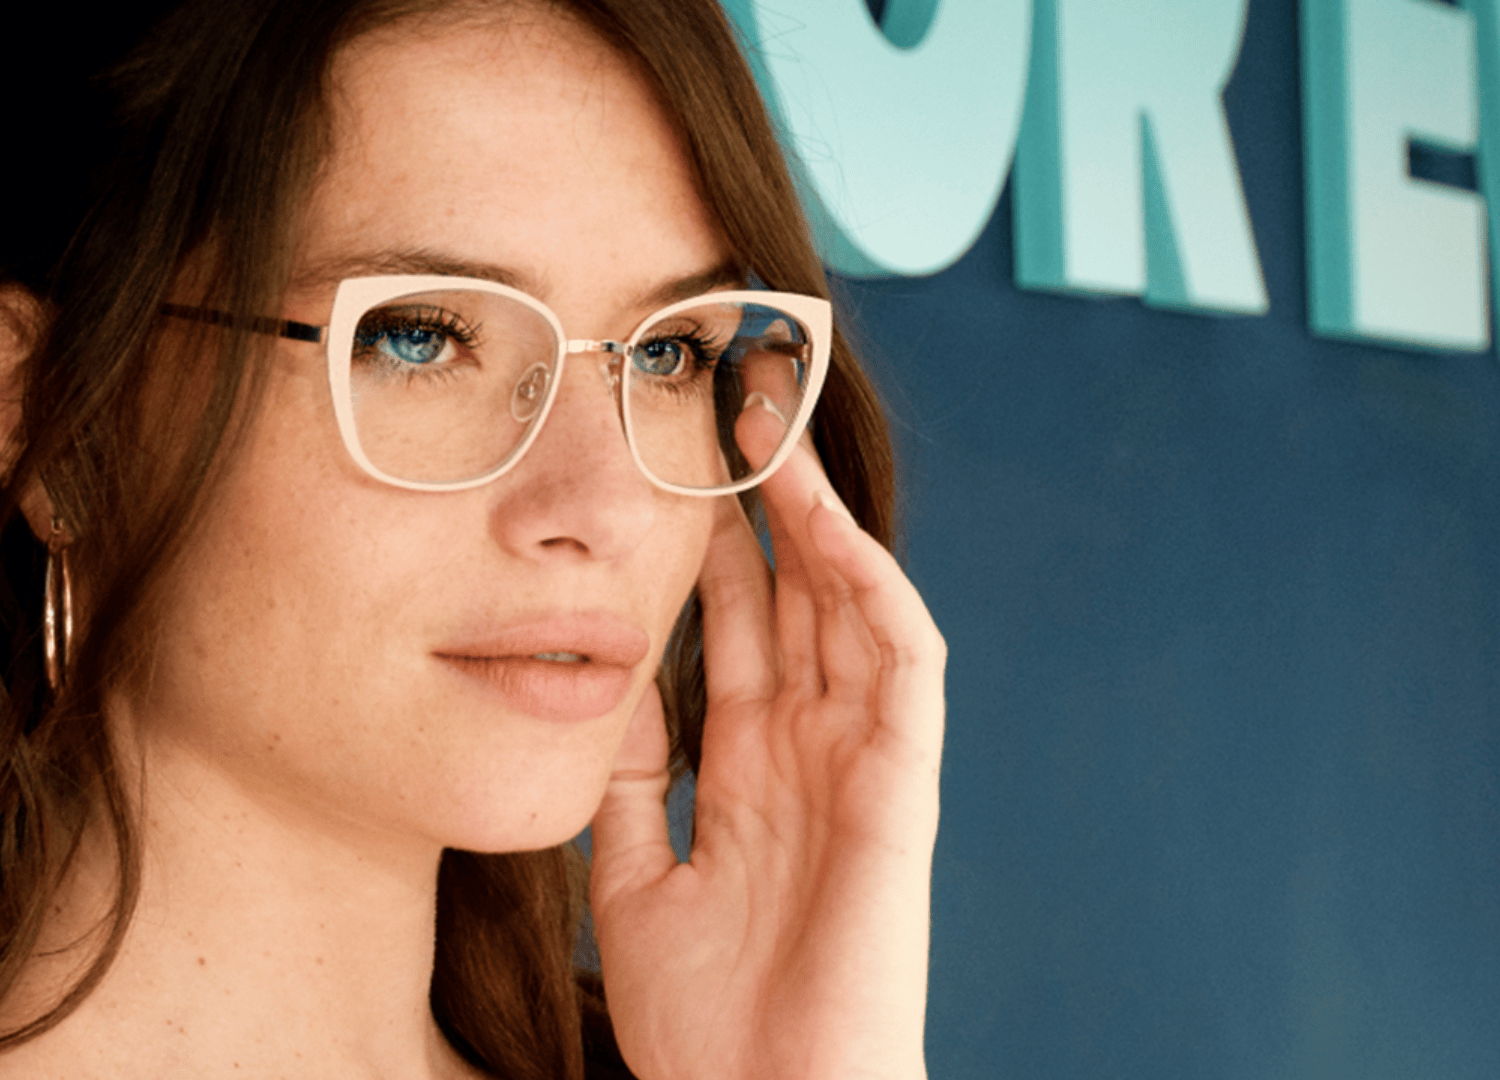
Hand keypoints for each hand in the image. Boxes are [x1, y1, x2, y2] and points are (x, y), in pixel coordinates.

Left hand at [590, 419, 945, 1079]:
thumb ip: (627, 780)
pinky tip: (828, 528)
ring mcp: (860, 759)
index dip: (711, 544)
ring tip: (774, 424)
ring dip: (818, 514)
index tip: (670, 464)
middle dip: (765, 497)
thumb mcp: (633, 875)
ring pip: (848, 605)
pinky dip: (870, 589)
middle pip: (793, 593)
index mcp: (750, 766)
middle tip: (727, 400)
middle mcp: (810, 746)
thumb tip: (598, 679)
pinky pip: (901, 664)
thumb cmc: (707, 1019)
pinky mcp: (901, 785)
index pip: (737, 626)